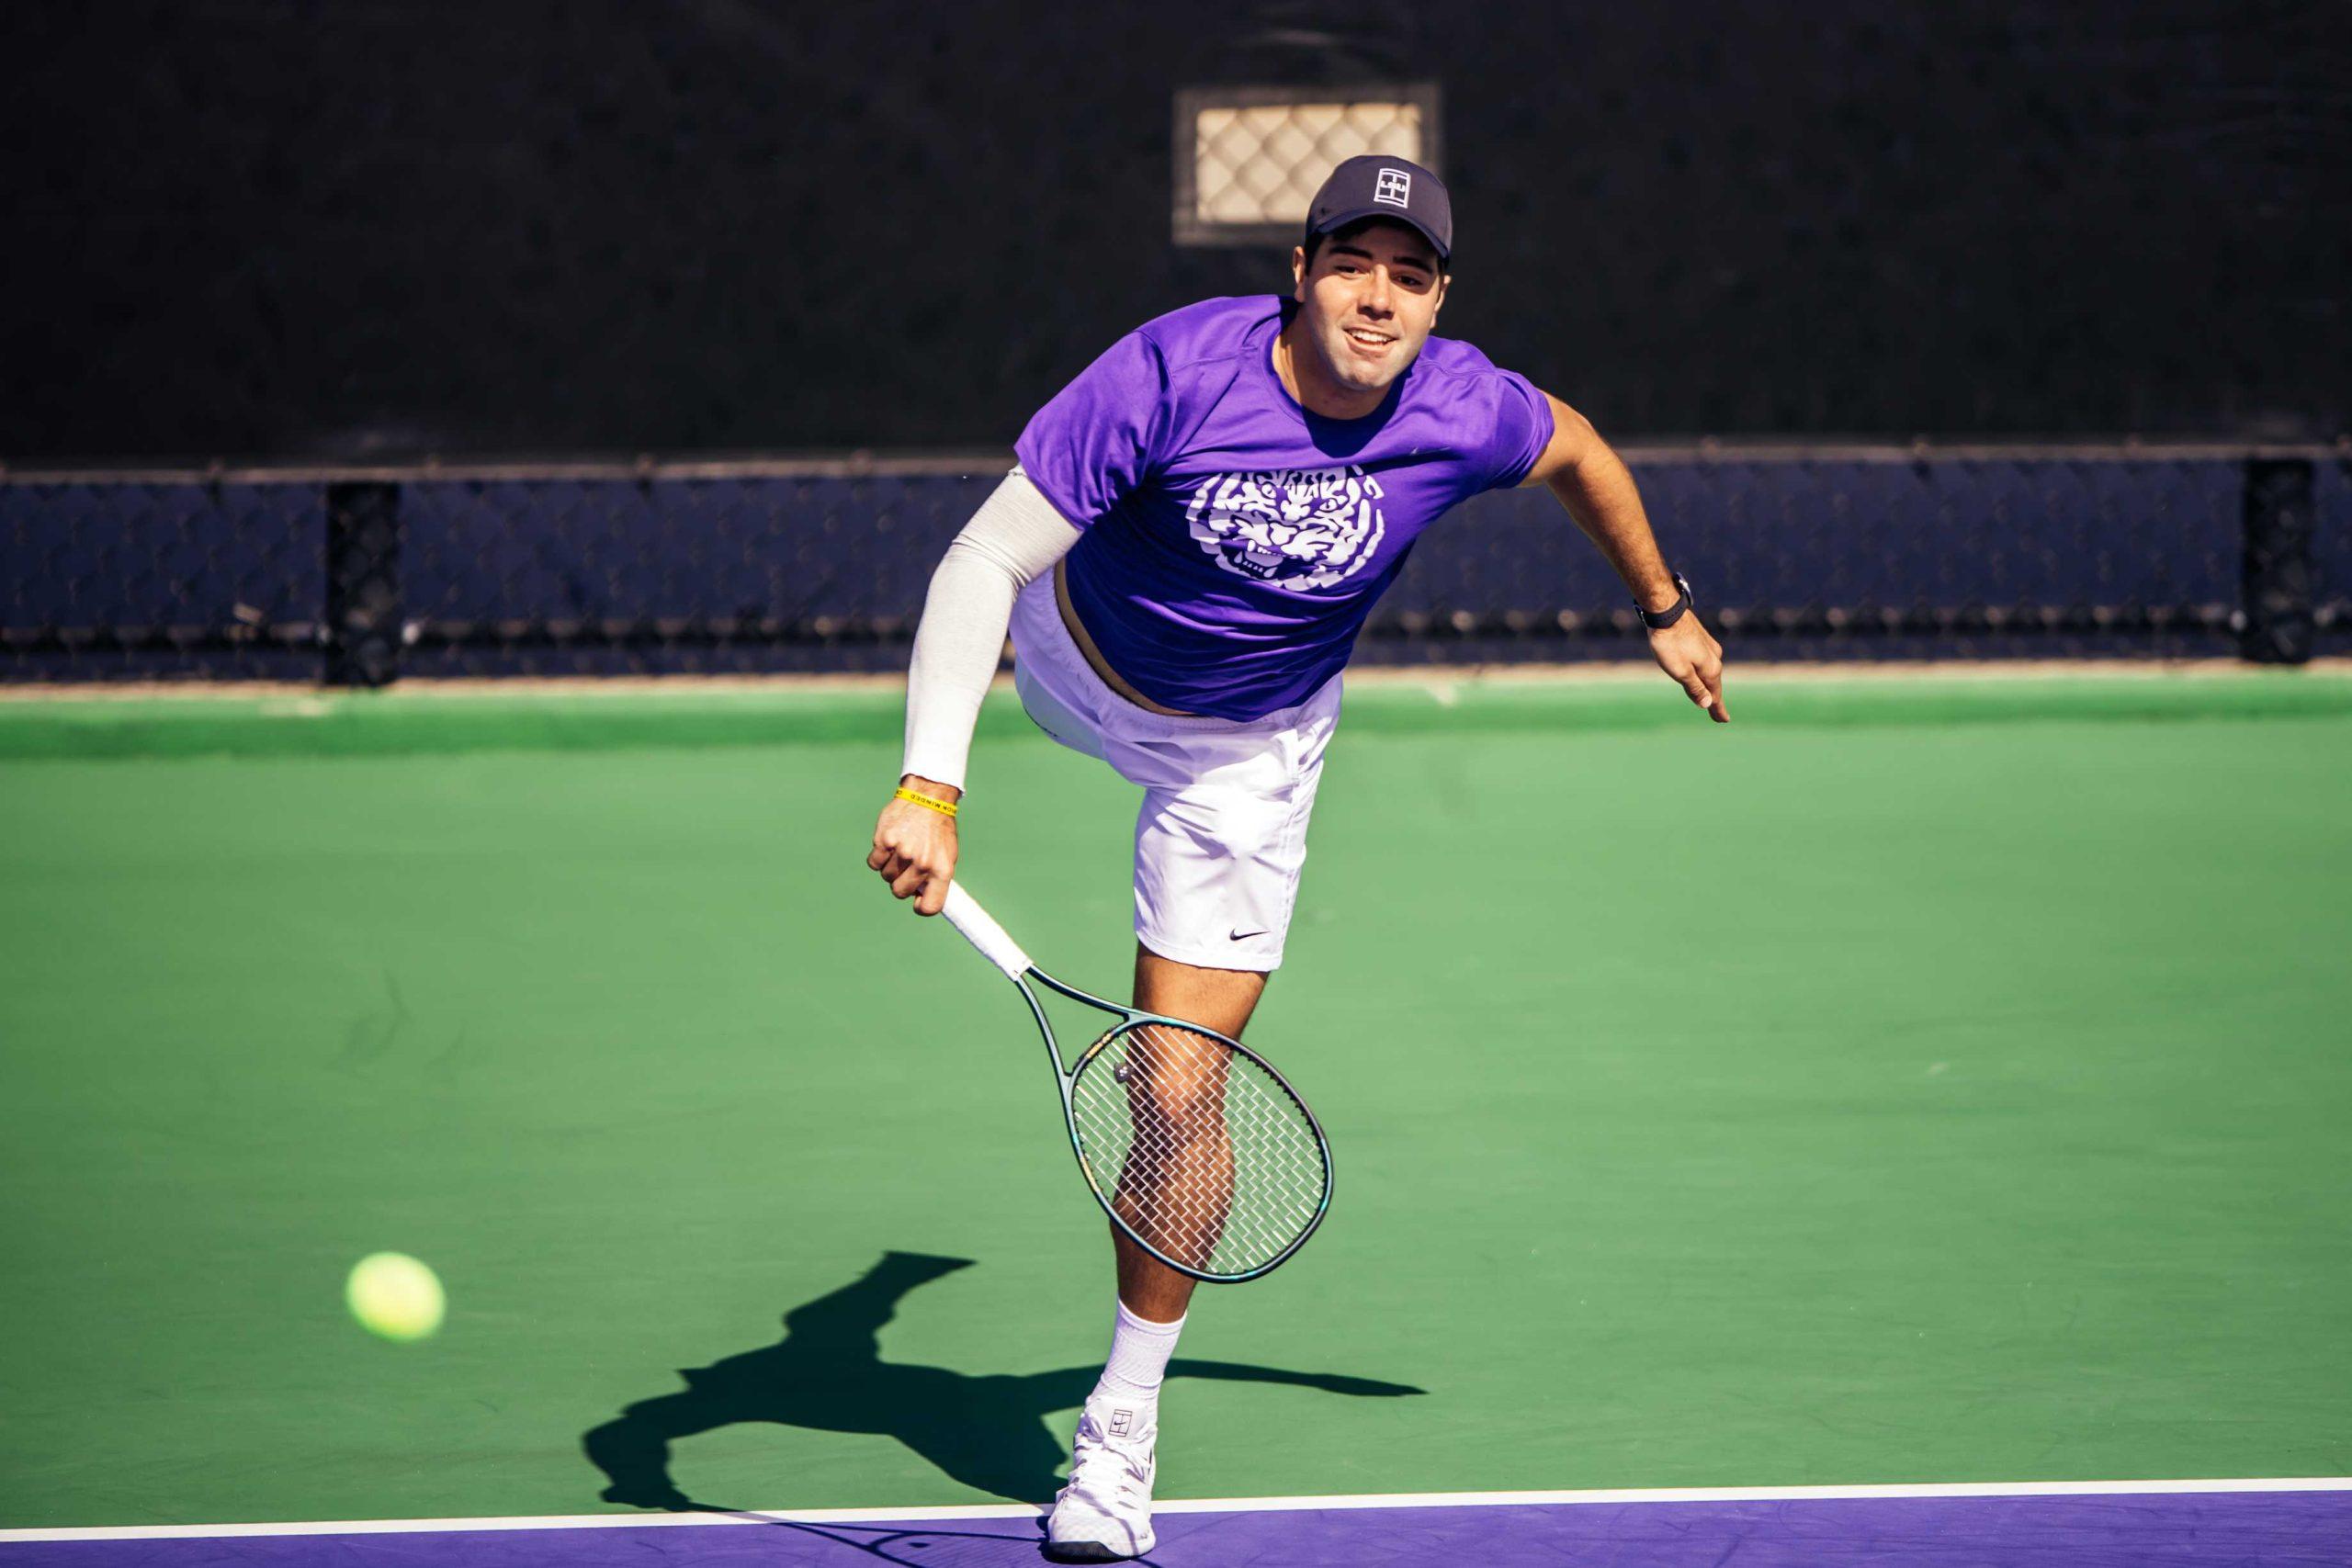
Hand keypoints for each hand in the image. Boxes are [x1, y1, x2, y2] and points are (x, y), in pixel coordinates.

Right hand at [868, 775, 959, 914]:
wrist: (927, 797)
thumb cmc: (937, 829)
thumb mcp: (947, 854)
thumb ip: (936, 879)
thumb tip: (922, 899)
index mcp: (942, 870)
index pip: (931, 906)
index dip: (921, 907)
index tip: (917, 900)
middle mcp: (923, 863)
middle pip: (899, 892)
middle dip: (901, 883)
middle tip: (907, 866)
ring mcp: (903, 852)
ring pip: (886, 877)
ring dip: (890, 867)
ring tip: (901, 849)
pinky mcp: (884, 841)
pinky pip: (874, 863)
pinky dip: (878, 857)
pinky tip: (888, 844)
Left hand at [1649, 615, 1727, 721]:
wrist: (1666, 612)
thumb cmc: (1670, 643)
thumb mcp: (1680, 671)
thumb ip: (1694, 688)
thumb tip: (1707, 704)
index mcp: (1710, 669)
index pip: (1714, 695)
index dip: (1717, 709)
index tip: (1723, 721)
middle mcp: (1715, 658)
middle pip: (1714, 684)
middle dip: (1714, 700)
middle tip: (1718, 715)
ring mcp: (1709, 647)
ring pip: (1710, 672)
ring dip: (1710, 685)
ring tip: (1710, 698)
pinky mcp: (1701, 638)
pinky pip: (1705, 661)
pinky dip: (1704, 672)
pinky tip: (1701, 673)